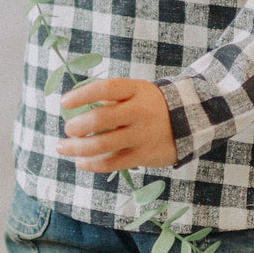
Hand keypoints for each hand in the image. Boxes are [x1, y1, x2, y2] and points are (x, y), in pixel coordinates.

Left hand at [57, 79, 177, 171]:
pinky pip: (112, 163)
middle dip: (77, 126)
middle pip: (101, 118)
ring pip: (102, 144)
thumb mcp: (137, 91)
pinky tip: (81, 162)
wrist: (190, 121)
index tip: (64, 102)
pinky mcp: (144, 155)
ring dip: (77, 148)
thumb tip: (76, 108)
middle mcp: (140, 111)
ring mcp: (143, 134)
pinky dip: (92, 164)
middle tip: (67, 130)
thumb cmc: (151, 105)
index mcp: (136, 90)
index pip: (105, 88)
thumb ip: (111, 97)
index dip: (81, 95)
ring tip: (64, 148)